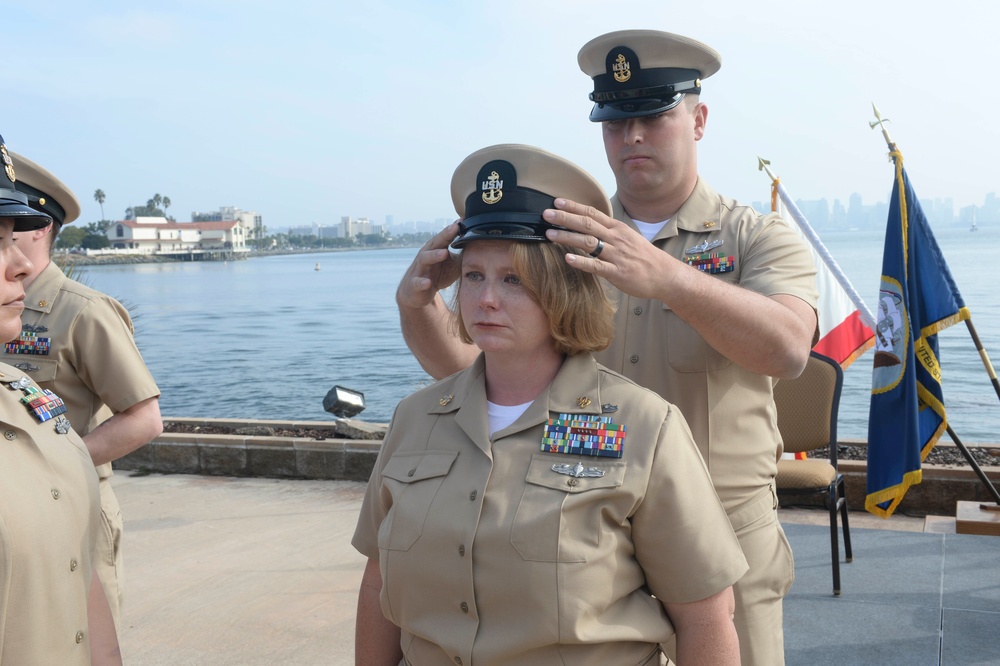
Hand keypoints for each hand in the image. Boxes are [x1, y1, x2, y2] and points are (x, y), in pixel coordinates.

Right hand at [396, 221, 461, 308]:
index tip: (464, 220)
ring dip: (434, 255)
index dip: (454, 229)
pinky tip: (428, 283)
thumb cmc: (437, 275)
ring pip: (425, 259)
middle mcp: (426, 256)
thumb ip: (464, 255)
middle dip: (444, 235)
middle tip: (454, 228)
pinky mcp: (415, 284)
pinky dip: (422, 282)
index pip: (446, 237)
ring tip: (445, 253)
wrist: (417, 292)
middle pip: (435, 243)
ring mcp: (419, 269)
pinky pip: (417, 282)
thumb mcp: (453, 264)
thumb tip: (481, 246)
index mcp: (436, 249)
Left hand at [543, 198, 677, 301]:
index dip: (573, 207)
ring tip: (550, 234)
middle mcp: (615, 238)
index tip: (556, 202)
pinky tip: (568, 258)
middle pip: (587, 224)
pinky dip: (581, 261)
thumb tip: (588, 225)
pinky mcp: (617, 272)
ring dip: (567, 237)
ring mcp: (616, 255)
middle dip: (565, 218)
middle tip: (546, 214)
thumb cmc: (643, 256)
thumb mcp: (626, 237)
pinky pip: (596, 265)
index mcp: (617, 229)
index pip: (592, 213)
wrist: (664, 274)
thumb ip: (608, 231)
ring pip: (588, 243)